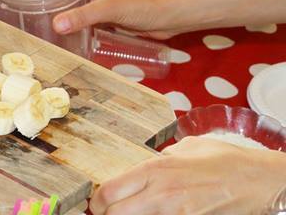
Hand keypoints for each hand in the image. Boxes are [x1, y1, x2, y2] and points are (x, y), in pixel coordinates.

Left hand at [91, 136, 285, 214]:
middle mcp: (160, 192)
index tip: (96, 202)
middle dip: (107, 213)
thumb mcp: (187, 147)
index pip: (109, 191)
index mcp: (155, 168)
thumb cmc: (225, 160)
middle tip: (108, 211)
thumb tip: (149, 162)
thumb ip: (162, 156)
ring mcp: (175, 212)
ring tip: (129, 212)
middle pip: (115, 213)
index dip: (97, 200)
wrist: (258, 181)